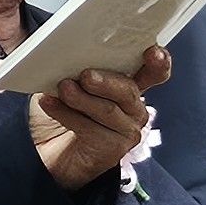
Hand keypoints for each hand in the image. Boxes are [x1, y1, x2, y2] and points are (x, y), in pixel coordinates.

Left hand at [32, 45, 169, 189]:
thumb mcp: (69, 84)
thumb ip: (76, 69)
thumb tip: (64, 56)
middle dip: (106, 81)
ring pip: (108, 110)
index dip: (158, 62)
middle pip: (128, 90)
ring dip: (82, 98)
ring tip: (63, 88)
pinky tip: (49, 104)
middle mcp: (134, 109)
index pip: (154, 72)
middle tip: (86, 75)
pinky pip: (91, 129)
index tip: (152, 52)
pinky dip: (67, 114)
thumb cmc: (62, 112)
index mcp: (128, 86)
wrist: (47, 152)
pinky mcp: (113, 150)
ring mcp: (127, 131)